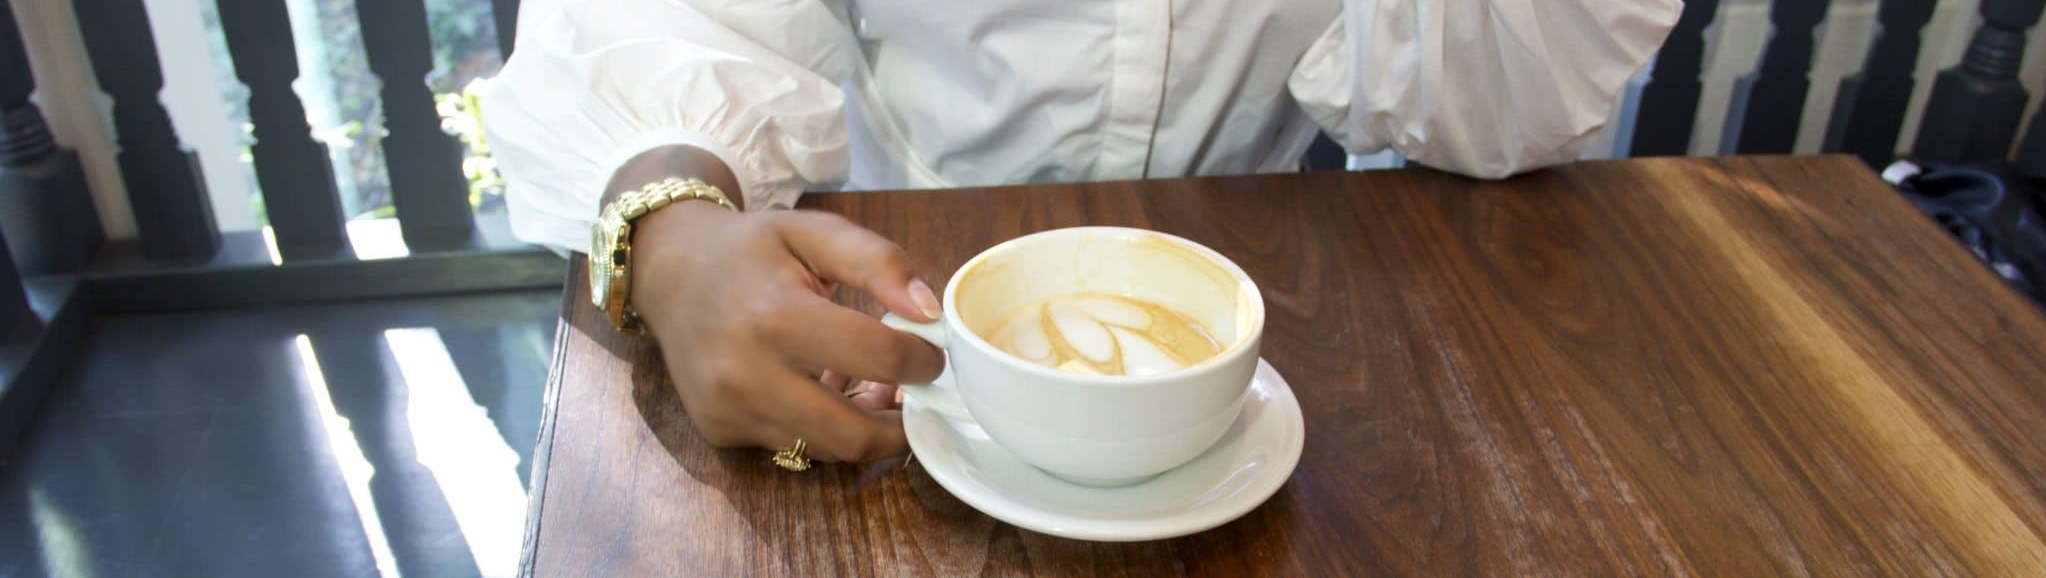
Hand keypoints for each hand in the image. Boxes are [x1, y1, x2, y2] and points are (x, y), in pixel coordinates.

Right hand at [627, 200, 945, 461]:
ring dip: (861, 428)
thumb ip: (879, 262)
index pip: (877, 357)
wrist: (668, 270)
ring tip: (871, 389)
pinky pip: (791, 445)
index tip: (930, 354)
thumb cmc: (750, 249)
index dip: (921, 360)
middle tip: (914, 397)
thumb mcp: (815, 232)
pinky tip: (821, 390)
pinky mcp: (719, 430)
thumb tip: (929, 311)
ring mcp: (727, 410)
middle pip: (853, 435)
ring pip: (825, 449)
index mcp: (775, 315)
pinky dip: (820, 427)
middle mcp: (745, 374)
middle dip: (900, 425)